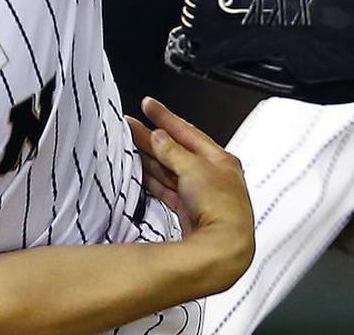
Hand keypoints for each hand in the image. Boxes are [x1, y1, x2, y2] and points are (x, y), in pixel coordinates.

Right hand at [126, 97, 253, 284]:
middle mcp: (213, 177)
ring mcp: (201, 195)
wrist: (224, 247)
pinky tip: (142, 173)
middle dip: (152, 137)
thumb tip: (159, 137)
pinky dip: (154, 180)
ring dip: (150, 158)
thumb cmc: (222, 208)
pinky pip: (168, 190)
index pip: (188, 132)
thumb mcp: (194, 168)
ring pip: (170, 170)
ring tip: (130, 145)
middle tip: (130, 125)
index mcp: (221, 160)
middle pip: (177, 151)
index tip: (149, 105)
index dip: (166, 117)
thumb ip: (173, 151)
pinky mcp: (190, 213)